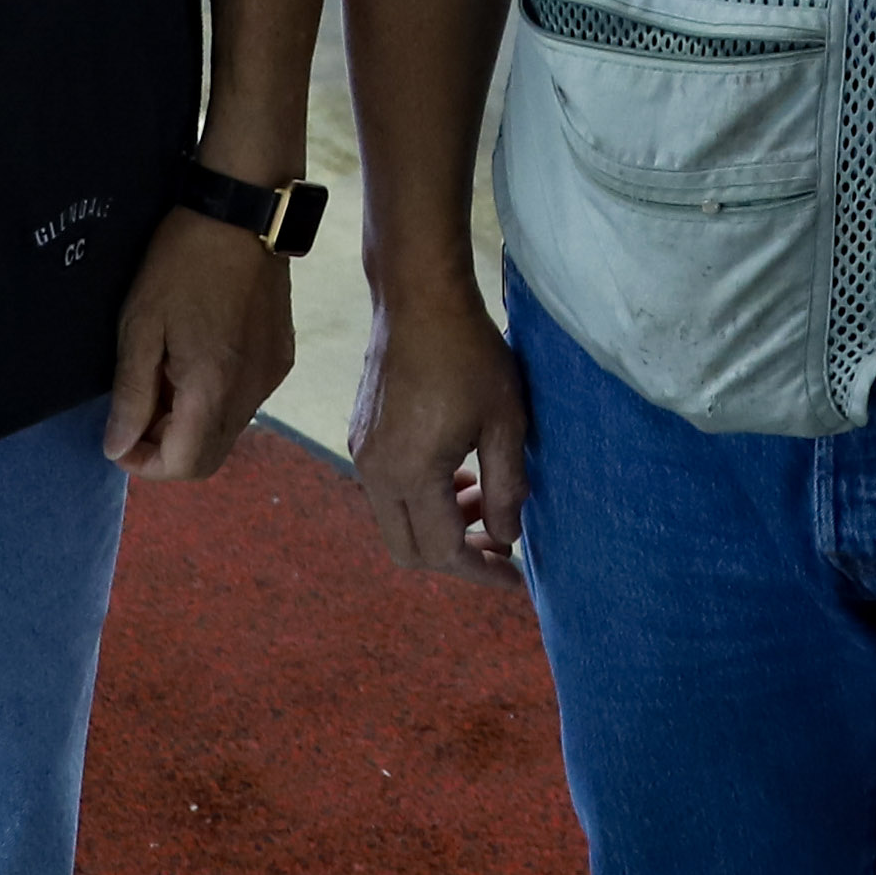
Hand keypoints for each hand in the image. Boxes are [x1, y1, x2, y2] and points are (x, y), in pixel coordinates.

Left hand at [102, 211, 296, 480]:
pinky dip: (216, 399)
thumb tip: (117, 447)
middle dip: (167, 448)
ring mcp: (272, 375)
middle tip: (139, 408)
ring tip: (165, 375)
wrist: (243, 211)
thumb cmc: (182, 262)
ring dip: (191, 423)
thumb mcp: (140, 325)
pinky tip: (196, 356)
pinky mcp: (282, 357)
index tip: (120, 439)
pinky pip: (246, 400)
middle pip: (209, 457)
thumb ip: (131, 394)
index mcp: (214, 388)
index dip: (145, 465)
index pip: (184, 465)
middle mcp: (252, 392)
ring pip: (228, 430)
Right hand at [351, 281, 532, 577]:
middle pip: (410, 551)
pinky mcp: (361, 436)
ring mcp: (362, 454)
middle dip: (458, 557)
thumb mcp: (505, 423)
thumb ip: (507, 488)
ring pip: (397, 522)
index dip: (481, 571)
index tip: (514, 577)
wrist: (419, 297)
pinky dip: (422, 499)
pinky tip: (457, 471)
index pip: (443, 552)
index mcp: (411, 474)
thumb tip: (506, 537)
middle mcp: (376, 472)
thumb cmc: (469, 354)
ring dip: (440, 525)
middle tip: (499, 542)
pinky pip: (387, 492)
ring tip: (484, 497)